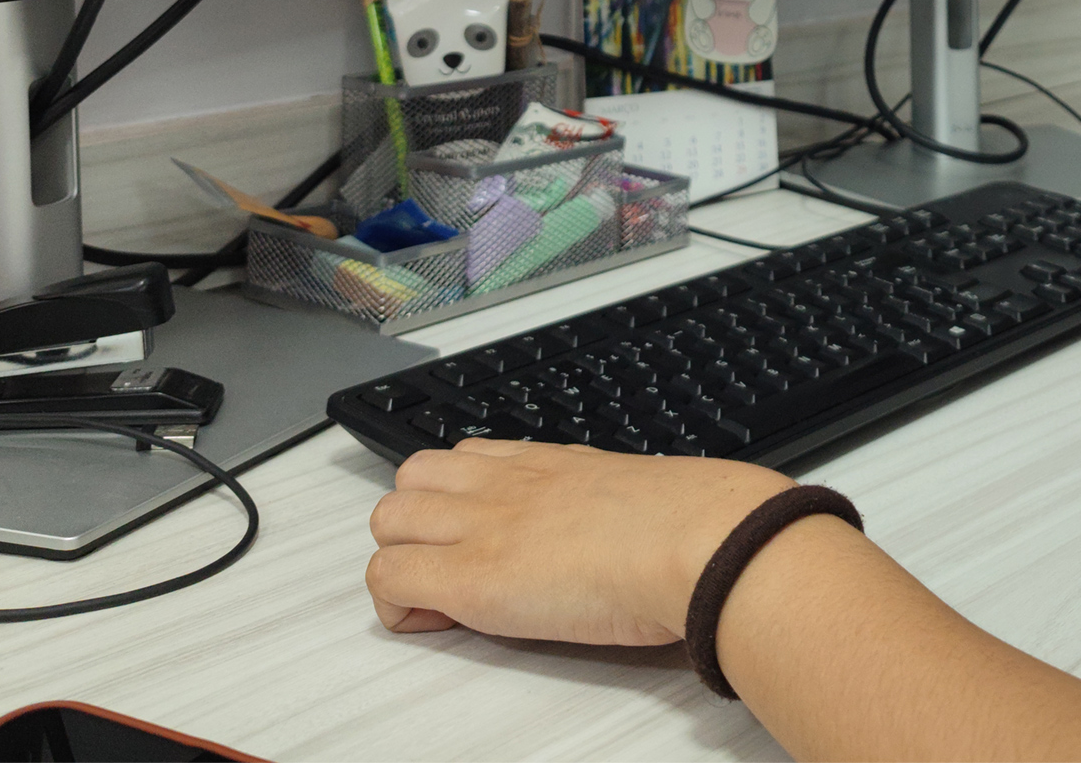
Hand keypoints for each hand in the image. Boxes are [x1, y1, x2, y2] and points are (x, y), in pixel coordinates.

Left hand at [366, 439, 792, 645]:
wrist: (694, 539)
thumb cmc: (687, 526)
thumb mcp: (638, 493)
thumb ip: (606, 500)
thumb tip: (610, 529)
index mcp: (549, 463)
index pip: (467, 458)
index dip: (459, 500)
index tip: (484, 538)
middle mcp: (505, 484)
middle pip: (411, 479)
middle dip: (419, 525)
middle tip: (453, 568)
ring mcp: (481, 525)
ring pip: (387, 519)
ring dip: (403, 557)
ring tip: (442, 597)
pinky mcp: (470, 576)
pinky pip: (386, 579)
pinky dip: (398, 607)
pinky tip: (441, 623)